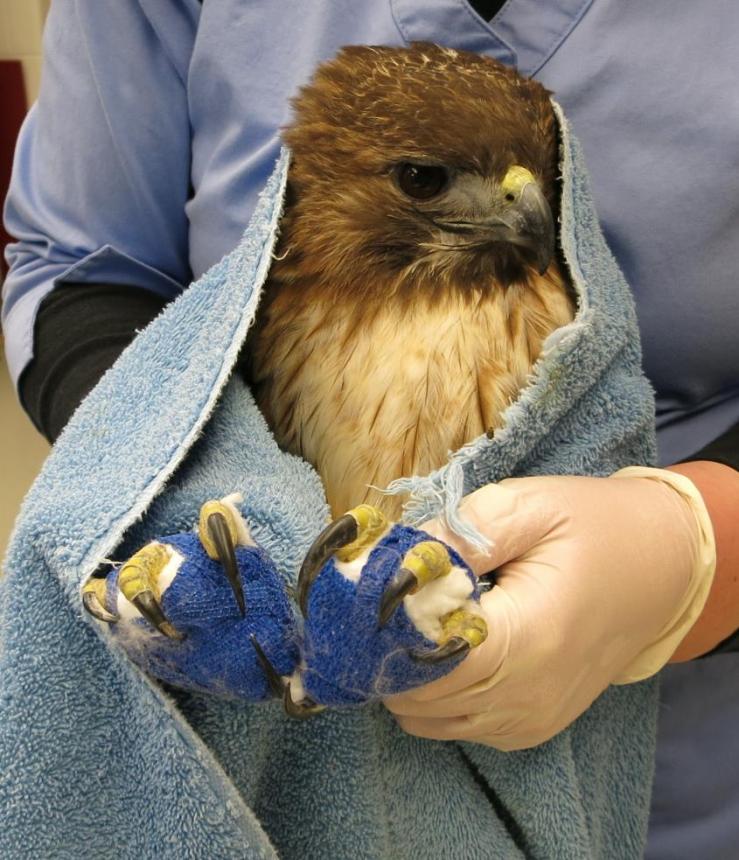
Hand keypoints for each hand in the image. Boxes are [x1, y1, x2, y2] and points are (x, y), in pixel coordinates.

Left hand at [385, 469, 714, 749]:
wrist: (659, 567)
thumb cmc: (594, 527)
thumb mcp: (527, 506)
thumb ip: (456, 535)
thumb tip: (393, 566)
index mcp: (527, 639)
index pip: (420, 660)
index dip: (383, 626)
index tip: (371, 588)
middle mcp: (525, 697)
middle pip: (415, 694)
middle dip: (387, 646)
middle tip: (390, 596)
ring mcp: (527, 720)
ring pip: (424, 716)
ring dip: (407, 670)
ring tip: (422, 617)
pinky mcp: (528, 727)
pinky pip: (453, 724)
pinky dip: (434, 691)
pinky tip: (449, 644)